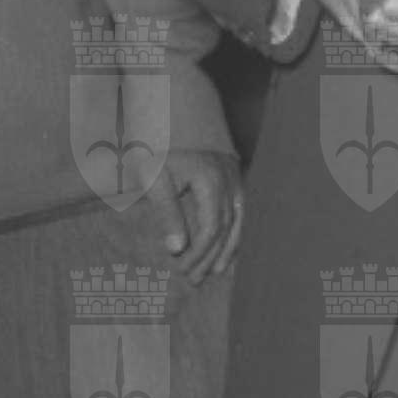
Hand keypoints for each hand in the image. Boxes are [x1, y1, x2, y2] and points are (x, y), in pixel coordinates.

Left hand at [150, 149, 242, 282]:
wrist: (172, 118)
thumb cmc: (160, 149)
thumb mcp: (155, 178)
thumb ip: (167, 212)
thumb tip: (177, 248)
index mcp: (209, 179)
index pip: (211, 228)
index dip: (198, 252)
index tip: (180, 267)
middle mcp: (228, 180)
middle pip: (224, 228)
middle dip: (209, 257)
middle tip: (194, 279)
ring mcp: (235, 177)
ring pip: (237, 222)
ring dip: (226, 250)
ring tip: (215, 272)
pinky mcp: (236, 176)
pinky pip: (242, 211)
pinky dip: (236, 233)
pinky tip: (228, 249)